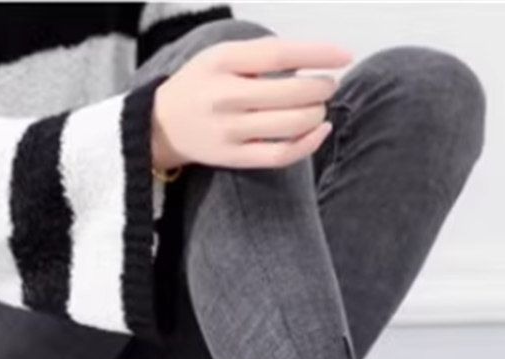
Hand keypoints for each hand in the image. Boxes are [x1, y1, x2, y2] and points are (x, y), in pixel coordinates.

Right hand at [151, 36, 351, 169]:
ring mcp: (230, 130)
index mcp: (222, 62)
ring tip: (319, 107)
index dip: (318, 54)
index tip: (344, 56)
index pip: (280, 54)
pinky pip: (282, 154)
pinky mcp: (235, 157)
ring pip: (292, 124)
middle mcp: (225, 96)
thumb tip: (312, 58)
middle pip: (291, 92)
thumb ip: (259, 55)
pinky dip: (308, 143)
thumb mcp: (220, 56)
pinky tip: (320, 130)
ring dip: (317, 113)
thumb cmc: (200, 86)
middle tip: (327, 85)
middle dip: (321, 88)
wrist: (161, 124)